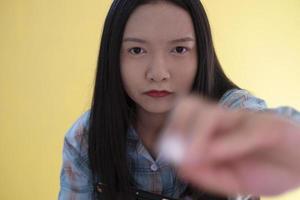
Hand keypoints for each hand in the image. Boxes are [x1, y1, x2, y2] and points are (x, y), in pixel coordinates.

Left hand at [160, 95, 299, 195]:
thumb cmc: (267, 170)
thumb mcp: (230, 181)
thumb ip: (206, 175)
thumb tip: (180, 165)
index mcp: (216, 130)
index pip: (184, 115)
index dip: (170, 130)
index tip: (166, 151)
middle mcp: (227, 119)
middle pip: (190, 104)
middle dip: (177, 125)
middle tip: (176, 149)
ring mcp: (247, 120)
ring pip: (210, 113)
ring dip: (196, 134)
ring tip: (195, 156)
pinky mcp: (269, 126)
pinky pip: (243, 131)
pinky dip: (225, 145)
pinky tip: (215, 156)